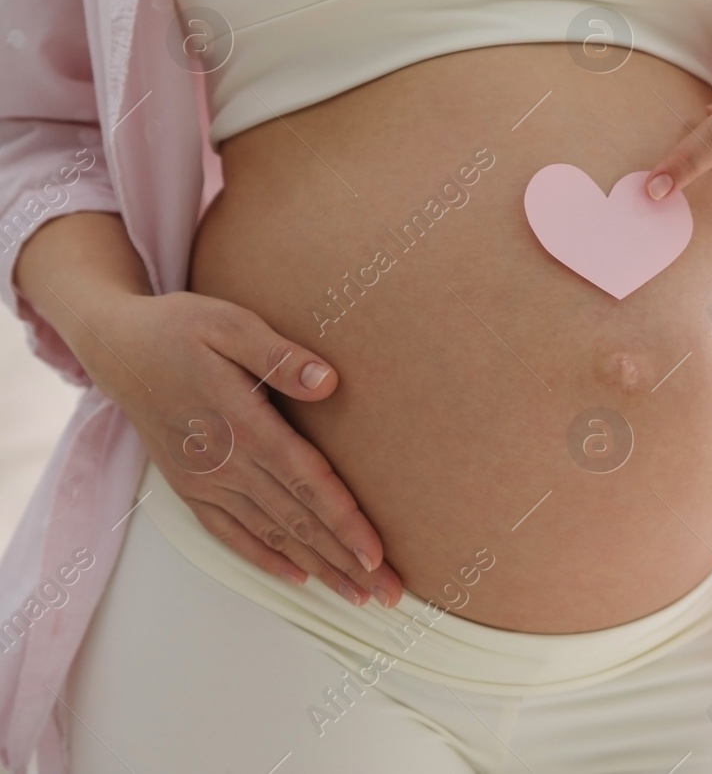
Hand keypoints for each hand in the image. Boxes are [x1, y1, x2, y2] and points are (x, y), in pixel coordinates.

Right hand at [71, 290, 402, 606]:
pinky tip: (297, 578)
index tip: (375, 555)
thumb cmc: (180, 328)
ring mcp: (205, 481)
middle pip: (297, 520)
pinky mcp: (190, 487)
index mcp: (241, 424)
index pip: (305, 482)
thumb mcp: (230, 324)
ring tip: (356, 596)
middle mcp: (224, 463)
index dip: (343, 522)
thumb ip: (280, 355)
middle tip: (387, 595)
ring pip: (271, 534)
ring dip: (316, 568)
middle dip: (344, 561)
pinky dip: (265, 557)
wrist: (115, 347)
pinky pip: (230, 533)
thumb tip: (329, 381)